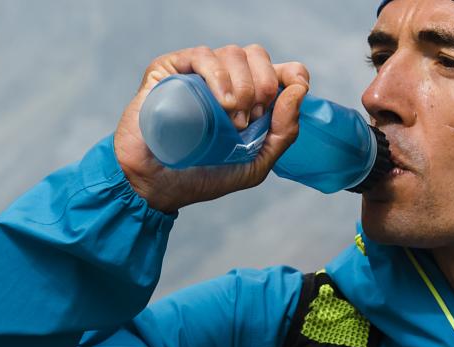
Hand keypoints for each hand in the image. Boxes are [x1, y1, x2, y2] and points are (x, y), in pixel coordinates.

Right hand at [114, 45, 310, 212]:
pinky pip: (202, 55)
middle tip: (249, 118)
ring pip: (234, 53)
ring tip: (231, 118)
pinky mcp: (169, 69)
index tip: (292, 93)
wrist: (155, 186)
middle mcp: (224, 80)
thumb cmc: (200, 176)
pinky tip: (220, 102)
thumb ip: (284, 133)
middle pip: (258, 55)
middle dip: (264, 84)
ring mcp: (196, 73)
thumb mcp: (255, 164)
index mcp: (247, 99)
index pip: (281, 69)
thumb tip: (298, 90)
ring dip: (242, 85)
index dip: (292, 76)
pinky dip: (218, 75)